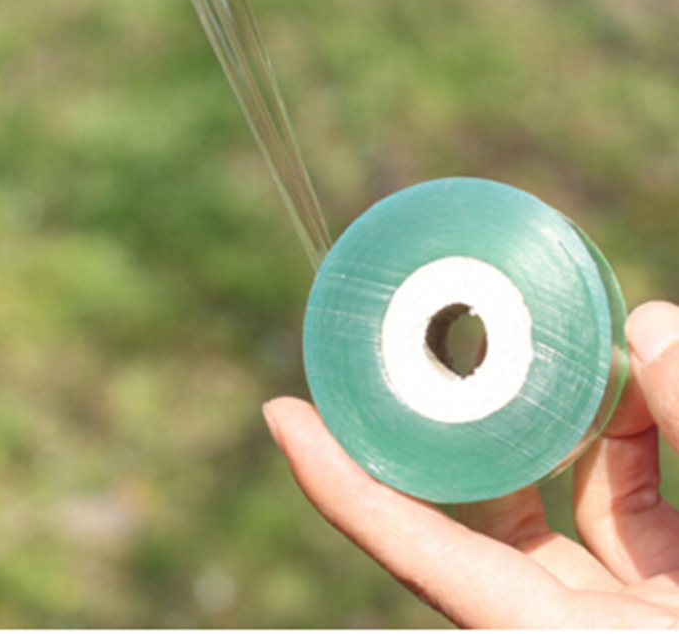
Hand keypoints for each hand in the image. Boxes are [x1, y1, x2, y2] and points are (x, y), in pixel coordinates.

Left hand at [262, 300, 678, 627]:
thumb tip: (653, 317)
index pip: (416, 551)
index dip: (341, 483)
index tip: (280, 414)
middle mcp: (561, 627)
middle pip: (485, 506)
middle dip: (477, 417)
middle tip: (463, 331)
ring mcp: (611, 613)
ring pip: (564, 494)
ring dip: (580, 415)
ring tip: (602, 341)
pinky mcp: (657, 594)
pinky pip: (624, 505)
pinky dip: (637, 443)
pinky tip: (649, 378)